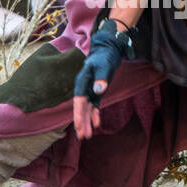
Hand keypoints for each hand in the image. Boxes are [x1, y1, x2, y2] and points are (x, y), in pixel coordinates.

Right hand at [72, 20, 133, 138]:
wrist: (108, 50)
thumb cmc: (105, 56)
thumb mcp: (104, 66)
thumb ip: (101, 78)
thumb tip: (98, 90)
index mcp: (82, 81)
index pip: (79, 101)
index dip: (78, 114)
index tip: (79, 126)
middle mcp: (84, 87)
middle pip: (81, 108)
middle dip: (81, 123)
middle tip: (82, 137)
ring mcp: (90, 90)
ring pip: (87, 109)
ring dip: (87, 122)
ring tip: (86, 136)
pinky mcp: (96, 92)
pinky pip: (94, 106)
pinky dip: (95, 115)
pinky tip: (97, 125)